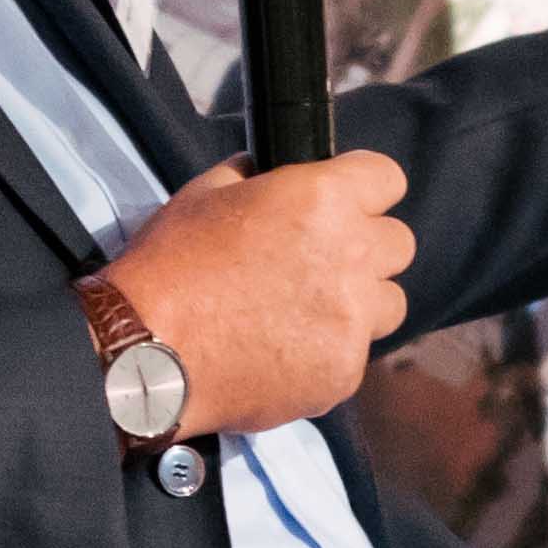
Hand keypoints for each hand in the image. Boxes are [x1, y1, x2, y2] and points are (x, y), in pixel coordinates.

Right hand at [105, 151, 414, 434]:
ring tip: (306, 313)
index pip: (387, 179)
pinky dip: (328, 353)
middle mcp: (352, 256)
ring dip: (360, 304)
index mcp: (323, 199)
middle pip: (399, 244)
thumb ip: (253, 177)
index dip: (365, 189)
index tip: (348, 204)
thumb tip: (266, 174)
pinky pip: (355, 355)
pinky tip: (282, 353)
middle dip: (366, 249)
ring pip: (389, 304)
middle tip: (321, 263)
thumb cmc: (170, 266)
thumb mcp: (204, 193)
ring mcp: (353, 320)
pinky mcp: (343, 373)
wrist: (148, 353)